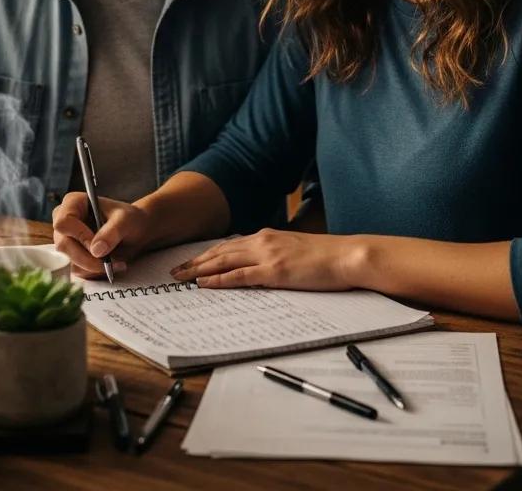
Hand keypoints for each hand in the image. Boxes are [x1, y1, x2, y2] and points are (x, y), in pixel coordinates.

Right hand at [52, 193, 152, 277]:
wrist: (134, 231)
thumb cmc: (128, 219)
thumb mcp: (125, 220)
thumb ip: (112, 232)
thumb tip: (96, 250)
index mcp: (73, 203)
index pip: (63, 223)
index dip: (79, 236)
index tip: (98, 246)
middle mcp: (65, 222)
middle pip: (64, 245)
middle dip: (88, 258)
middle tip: (111, 262)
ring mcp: (67, 241)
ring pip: (71, 261)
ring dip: (95, 267)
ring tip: (117, 262)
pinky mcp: (73, 257)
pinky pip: (79, 270)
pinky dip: (96, 271)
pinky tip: (112, 265)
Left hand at [169, 229, 362, 290]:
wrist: (346, 255)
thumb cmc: (325, 257)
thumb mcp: (294, 251)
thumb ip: (274, 255)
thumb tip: (259, 268)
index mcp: (267, 236)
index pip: (229, 245)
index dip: (207, 254)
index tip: (190, 262)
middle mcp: (262, 241)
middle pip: (220, 251)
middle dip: (195, 262)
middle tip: (174, 270)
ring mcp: (267, 255)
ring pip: (223, 261)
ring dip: (199, 270)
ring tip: (180, 277)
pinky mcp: (274, 271)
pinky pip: (240, 276)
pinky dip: (219, 280)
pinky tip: (204, 284)